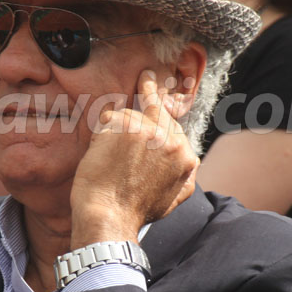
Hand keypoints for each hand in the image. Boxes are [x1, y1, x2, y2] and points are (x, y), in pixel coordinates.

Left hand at [69, 70, 198, 248]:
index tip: (160, 94)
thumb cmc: (135, 211)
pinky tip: (99, 143)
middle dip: (151, 90)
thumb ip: (185, 174)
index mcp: (185, 156)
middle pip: (158, 109)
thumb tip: (191, 161)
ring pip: (131, 113)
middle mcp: (170, 141)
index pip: (174, 126)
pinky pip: (109, 116)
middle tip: (148, 74)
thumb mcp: (174, 197)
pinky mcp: (123, 128)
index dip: (164, 113)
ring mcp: (147, 132)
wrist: (109, 217)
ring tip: (110, 145)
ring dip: (116, 126)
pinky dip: (101, 127)